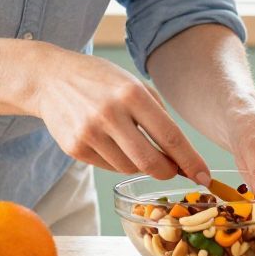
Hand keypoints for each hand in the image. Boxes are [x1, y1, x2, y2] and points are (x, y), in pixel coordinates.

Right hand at [26, 48, 210, 184]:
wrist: (50, 78)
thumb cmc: (101, 81)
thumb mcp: (135, 84)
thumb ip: (158, 115)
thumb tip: (180, 154)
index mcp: (132, 94)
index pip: (170, 136)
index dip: (190, 161)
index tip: (204, 176)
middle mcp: (110, 114)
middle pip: (150, 161)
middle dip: (168, 171)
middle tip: (174, 170)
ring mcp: (89, 133)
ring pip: (129, 168)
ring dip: (141, 165)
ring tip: (137, 146)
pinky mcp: (75, 148)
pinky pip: (108, 166)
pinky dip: (119, 161)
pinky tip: (114, 144)